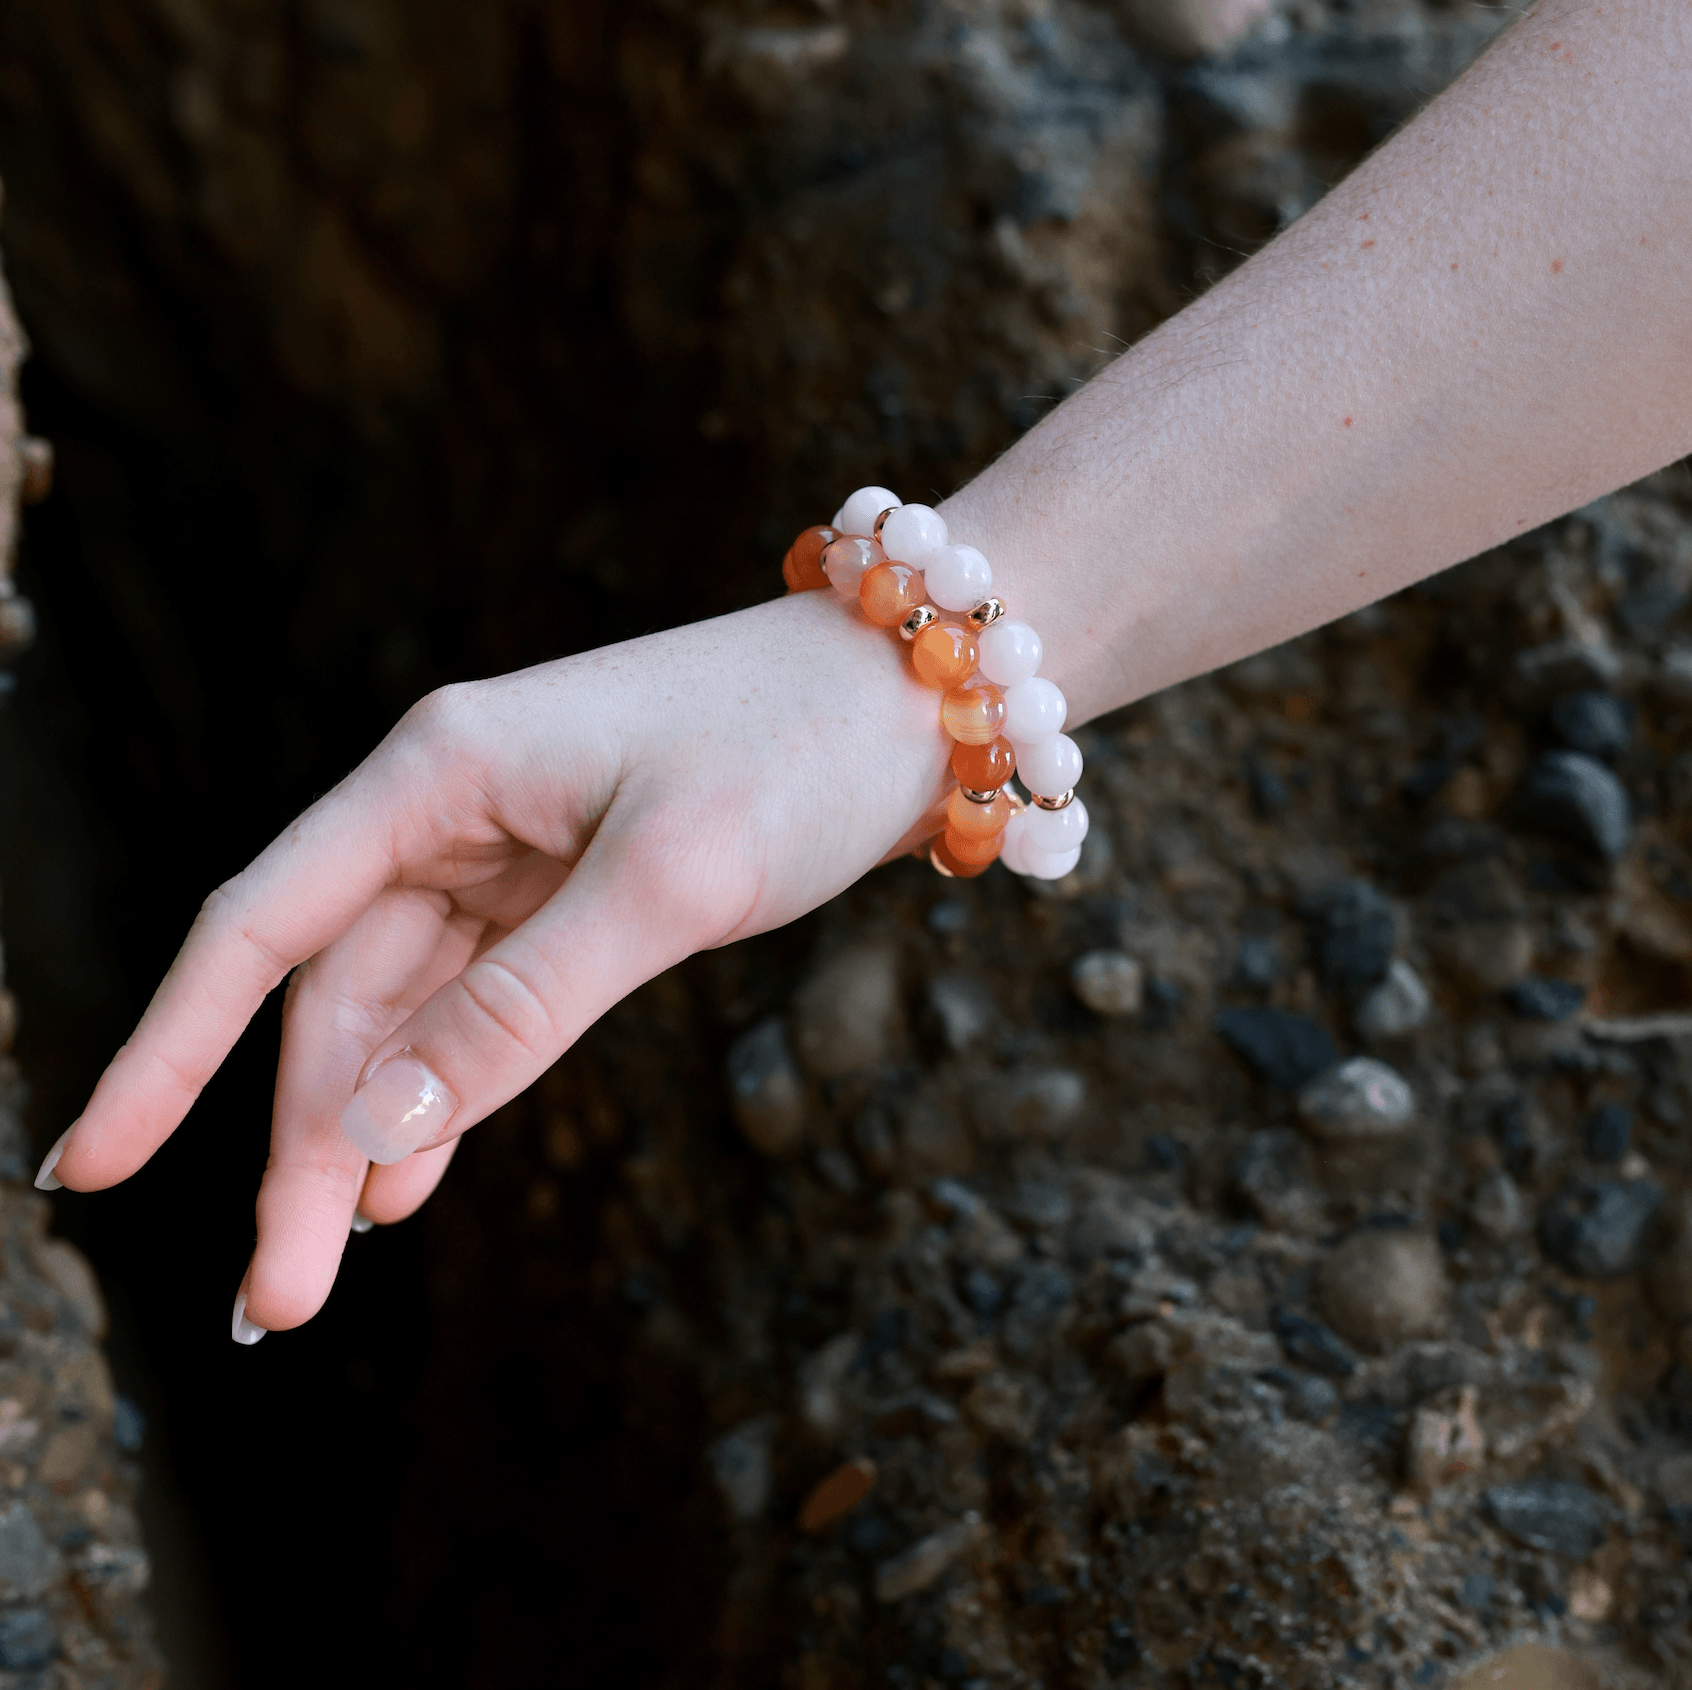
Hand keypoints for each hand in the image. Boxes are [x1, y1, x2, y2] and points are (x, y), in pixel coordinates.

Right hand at [41, 590, 953, 1335]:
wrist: (923, 697)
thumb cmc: (797, 750)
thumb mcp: (667, 879)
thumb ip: (523, 1006)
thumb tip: (379, 1130)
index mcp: (439, 773)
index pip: (259, 925)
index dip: (167, 1049)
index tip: (93, 1166)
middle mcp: (453, 808)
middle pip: (334, 995)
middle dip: (302, 1142)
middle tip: (281, 1299)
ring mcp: (515, 851)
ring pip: (404, 1013)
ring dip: (369, 1133)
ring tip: (328, 1267)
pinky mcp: (575, 887)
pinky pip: (479, 1002)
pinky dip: (449, 1087)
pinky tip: (415, 1176)